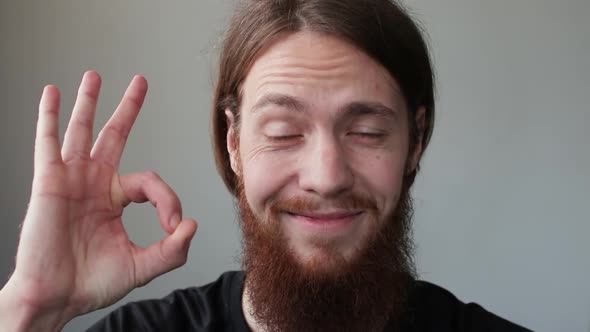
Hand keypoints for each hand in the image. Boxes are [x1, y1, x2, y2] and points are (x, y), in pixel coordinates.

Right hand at [4, 71, 197, 322]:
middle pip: (115, 136)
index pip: (151, 182)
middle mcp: (94, 184)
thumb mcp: (142, 267)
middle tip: (140, 82)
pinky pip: (48, 143)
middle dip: (128, 109)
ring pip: (82, 132)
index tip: (174, 225)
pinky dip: (48, 117)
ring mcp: (71, 180)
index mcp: (115, 200)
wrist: (57, 298)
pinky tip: (52, 94)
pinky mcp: (49, 182)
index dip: (169, 200)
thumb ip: (172, 250)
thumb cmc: (92, 283)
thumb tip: (191, 225)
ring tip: (95, 76)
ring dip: (89, 102)